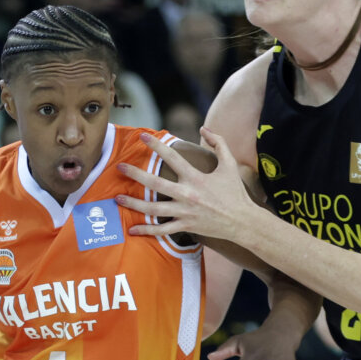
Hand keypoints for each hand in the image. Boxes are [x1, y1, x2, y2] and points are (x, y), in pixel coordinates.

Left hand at [119, 130, 249, 242]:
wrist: (242, 222)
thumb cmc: (235, 192)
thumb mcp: (230, 164)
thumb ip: (219, 143)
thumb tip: (204, 129)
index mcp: (196, 178)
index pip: (173, 158)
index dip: (157, 146)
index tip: (143, 137)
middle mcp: (187, 195)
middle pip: (156, 184)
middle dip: (136, 174)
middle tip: (120, 167)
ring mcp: (184, 212)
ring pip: (154, 209)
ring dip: (134, 203)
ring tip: (118, 197)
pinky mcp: (185, 226)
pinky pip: (162, 230)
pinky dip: (147, 230)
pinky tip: (133, 229)